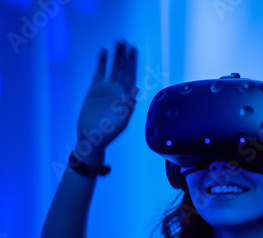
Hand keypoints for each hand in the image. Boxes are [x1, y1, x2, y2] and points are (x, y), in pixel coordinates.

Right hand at [75, 39, 138, 162]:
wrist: (91, 137)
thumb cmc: (109, 133)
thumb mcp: (122, 119)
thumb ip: (129, 104)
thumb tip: (137, 89)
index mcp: (127, 98)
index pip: (132, 77)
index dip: (133, 63)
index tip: (134, 50)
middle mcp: (118, 91)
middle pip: (123, 70)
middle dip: (125, 56)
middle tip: (126, 41)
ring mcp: (107, 89)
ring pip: (112, 69)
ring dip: (115, 56)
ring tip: (117, 42)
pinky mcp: (94, 89)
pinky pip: (99, 73)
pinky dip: (101, 62)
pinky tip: (103, 51)